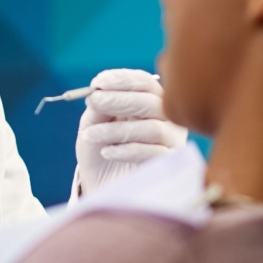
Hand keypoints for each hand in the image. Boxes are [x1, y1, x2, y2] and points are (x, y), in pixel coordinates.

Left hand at [74, 69, 187, 195]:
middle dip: (120, 99)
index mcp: (148, 100)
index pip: (145, 83)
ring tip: (90, 135)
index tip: (98, 83)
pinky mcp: (169, 164)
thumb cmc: (98, 147)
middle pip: (153, 102)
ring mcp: (172, 141)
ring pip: (153, 128)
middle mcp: (166, 117)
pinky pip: (153, 153)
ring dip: (116, 129)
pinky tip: (106, 152)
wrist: (100, 182)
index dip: (122, 80)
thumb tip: (99, 89)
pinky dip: (126, 150)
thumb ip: (98, 105)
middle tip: (93, 101)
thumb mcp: (93, 123)